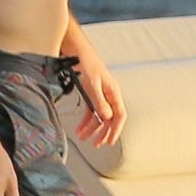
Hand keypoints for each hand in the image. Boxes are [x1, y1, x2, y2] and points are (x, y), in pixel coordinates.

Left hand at [63, 29, 126, 147]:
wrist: (76, 50)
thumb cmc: (86, 63)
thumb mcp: (92, 83)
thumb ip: (99, 101)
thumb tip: (106, 117)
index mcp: (113, 92)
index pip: (119, 115)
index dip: (116, 129)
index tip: (110, 141)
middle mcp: (108, 95)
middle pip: (110, 118)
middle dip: (103, 132)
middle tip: (97, 144)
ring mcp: (99, 95)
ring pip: (99, 116)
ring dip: (92, 128)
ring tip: (84, 138)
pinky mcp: (90, 93)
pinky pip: (90, 110)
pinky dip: (85, 120)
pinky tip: (79, 128)